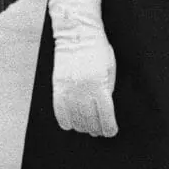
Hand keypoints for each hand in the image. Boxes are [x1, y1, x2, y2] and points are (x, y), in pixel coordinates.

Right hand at [48, 0, 117, 137]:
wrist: (77, 35)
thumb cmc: (98, 50)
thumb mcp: (111, 69)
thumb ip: (108, 88)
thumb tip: (106, 107)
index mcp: (100, 84)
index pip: (105, 114)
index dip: (108, 126)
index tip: (111, 132)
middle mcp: (83, 89)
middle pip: (89, 118)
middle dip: (96, 128)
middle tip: (100, 133)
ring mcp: (68, 88)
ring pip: (74, 117)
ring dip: (82, 126)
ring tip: (87, 129)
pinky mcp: (57, 86)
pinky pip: (59, 109)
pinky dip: (64, 120)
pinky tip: (70, 125)